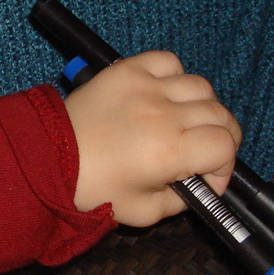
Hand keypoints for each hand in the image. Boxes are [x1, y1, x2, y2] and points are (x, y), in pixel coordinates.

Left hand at [64, 51, 241, 226]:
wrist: (49, 158)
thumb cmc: (93, 189)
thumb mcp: (145, 213)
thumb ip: (183, 201)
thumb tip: (202, 184)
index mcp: (169, 151)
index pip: (224, 145)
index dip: (224, 165)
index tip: (208, 177)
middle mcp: (163, 114)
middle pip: (220, 114)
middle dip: (221, 138)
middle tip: (205, 151)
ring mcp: (146, 87)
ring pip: (201, 86)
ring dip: (201, 107)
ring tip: (184, 123)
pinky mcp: (127, 70)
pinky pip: (168, 61)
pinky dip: (174, 76)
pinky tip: (163, 96)